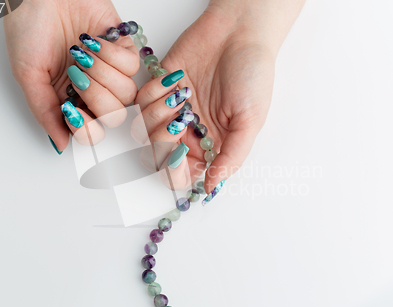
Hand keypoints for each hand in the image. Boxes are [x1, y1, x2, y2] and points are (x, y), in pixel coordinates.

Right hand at [4, 0, 138, 152]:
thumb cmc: (30, 28)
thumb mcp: (29, 75)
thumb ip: (45, 112)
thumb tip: (61, 145)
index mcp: (69, 101)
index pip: (92, 133)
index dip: (87, 128)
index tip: (71, 109)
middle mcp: (92, 90)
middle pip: (114, 117)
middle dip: (96, 95)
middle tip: (75, 73)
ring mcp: (110, 72)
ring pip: (127, 94)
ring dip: (102, 73)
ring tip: (80, 53)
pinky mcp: (123, 50)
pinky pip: (132, 67)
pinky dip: (111, 54)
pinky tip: (93, 41)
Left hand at [135, 0, 304, 195]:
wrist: (239, 32)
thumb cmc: (252, 74)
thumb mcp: (250, 121)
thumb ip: (231, 158)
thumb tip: (210, 188)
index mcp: (210, 146)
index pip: (181, 175)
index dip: (174, 173)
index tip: (179, 157)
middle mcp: (188, 132)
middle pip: (156, 156)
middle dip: (163, 141)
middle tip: (182, 120)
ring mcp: (171, 110)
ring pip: (143, 130)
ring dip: (158, 113)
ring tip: (182, 94)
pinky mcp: (159, 87)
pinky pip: (139, 102)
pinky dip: (153, 92)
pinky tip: (175, 80)